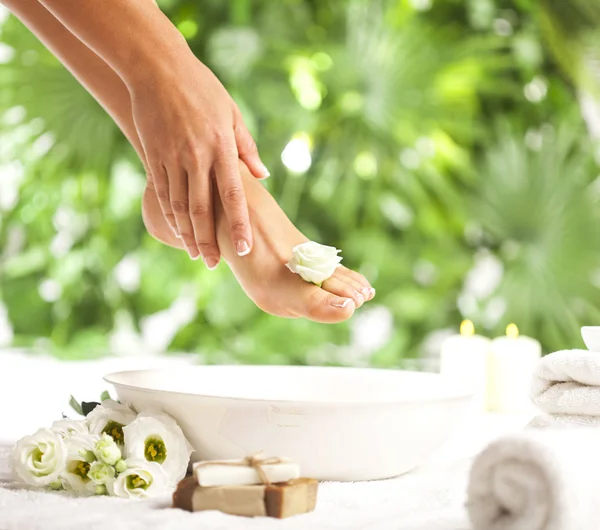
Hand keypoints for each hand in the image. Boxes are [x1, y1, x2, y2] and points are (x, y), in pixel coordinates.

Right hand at [129, 56, 268, 267]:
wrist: (157, 68)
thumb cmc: (202, 88)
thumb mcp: (232, 113)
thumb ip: (247, 147)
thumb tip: (263, 176)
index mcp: (222, 147)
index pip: (233, 196)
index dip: (238, 225)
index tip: (244, 248)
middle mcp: (197, 157)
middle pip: (204, 210)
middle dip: (210, 241)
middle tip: (216, 264)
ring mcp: (172, 158)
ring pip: (181, 207)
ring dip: (190, 235)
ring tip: (199, 256)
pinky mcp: (155, 157)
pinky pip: (163, 194)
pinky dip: (171, 217)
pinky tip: (179, 232)